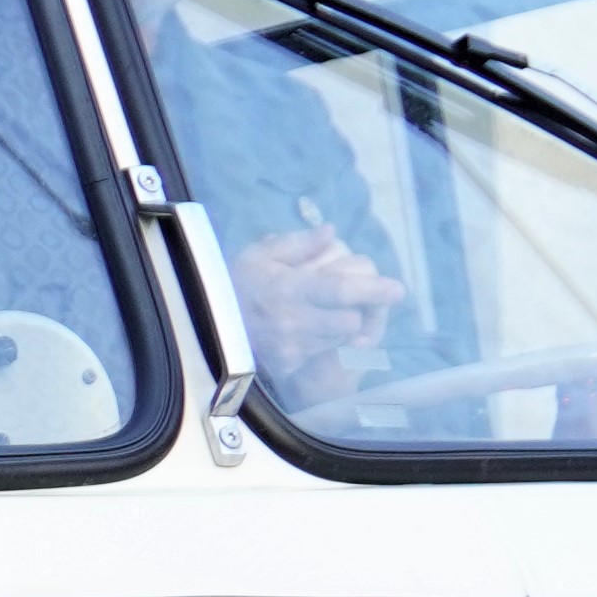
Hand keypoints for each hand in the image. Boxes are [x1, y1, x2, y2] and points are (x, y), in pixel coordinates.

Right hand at [231, 219, 405, 409]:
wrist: (198, 323)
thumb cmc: (231, 282)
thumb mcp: (259, 253)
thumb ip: (297, 244)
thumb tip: (331, 232)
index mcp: (289, 288)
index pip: (341, 290)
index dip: (374, 290)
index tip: (398, 289)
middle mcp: (293, 321)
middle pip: (348, 323)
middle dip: (357, 312)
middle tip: (355, 303)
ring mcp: (290, 347)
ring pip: (337, 341)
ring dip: (341, 329)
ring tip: (326, 316)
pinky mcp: (285, 365)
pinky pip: (319, 354)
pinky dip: (322, 344)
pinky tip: (307, 332)